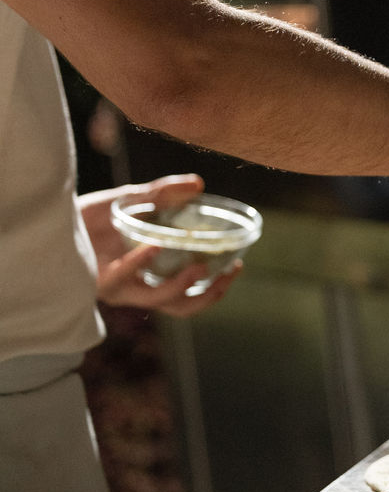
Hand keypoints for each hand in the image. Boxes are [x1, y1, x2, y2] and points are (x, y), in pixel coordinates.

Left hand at [78, 174, 242, 316]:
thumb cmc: (89, 216)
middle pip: (180, 307)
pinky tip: (153, 245)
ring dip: (180, 286)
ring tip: (198, 266)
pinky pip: (123, 276)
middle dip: (207, 295)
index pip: (190, 295)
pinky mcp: (97, 279)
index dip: (216, 288)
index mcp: (150, 278)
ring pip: (156, 300)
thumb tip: (199, 184)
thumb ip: (164, 194)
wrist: (48, 217)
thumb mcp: (132, 201)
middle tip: (224, 273)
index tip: (236, 266)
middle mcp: (136, 289)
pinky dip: (141, 262)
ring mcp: (118, 287)